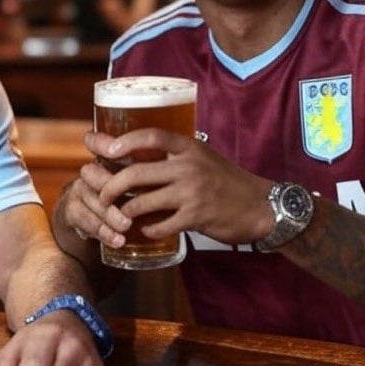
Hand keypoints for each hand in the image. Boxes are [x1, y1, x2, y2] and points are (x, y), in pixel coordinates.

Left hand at [69, 128, 272, 246]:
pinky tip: (146, 230)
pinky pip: (160, 225)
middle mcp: (188, 167)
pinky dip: (148, 229)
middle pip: (136, 173)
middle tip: (101, 194)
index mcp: (189, 147)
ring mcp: (192, 192)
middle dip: (111, 185)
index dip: (124, 140)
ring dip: (124, 211)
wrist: (262, 207)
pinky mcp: (196, 217)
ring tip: (120, 215)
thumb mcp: (204, 158)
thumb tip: (137, 154)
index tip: (105, 146)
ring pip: (142, 202)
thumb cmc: (228, 181)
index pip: (151, 135)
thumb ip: (176, 156)